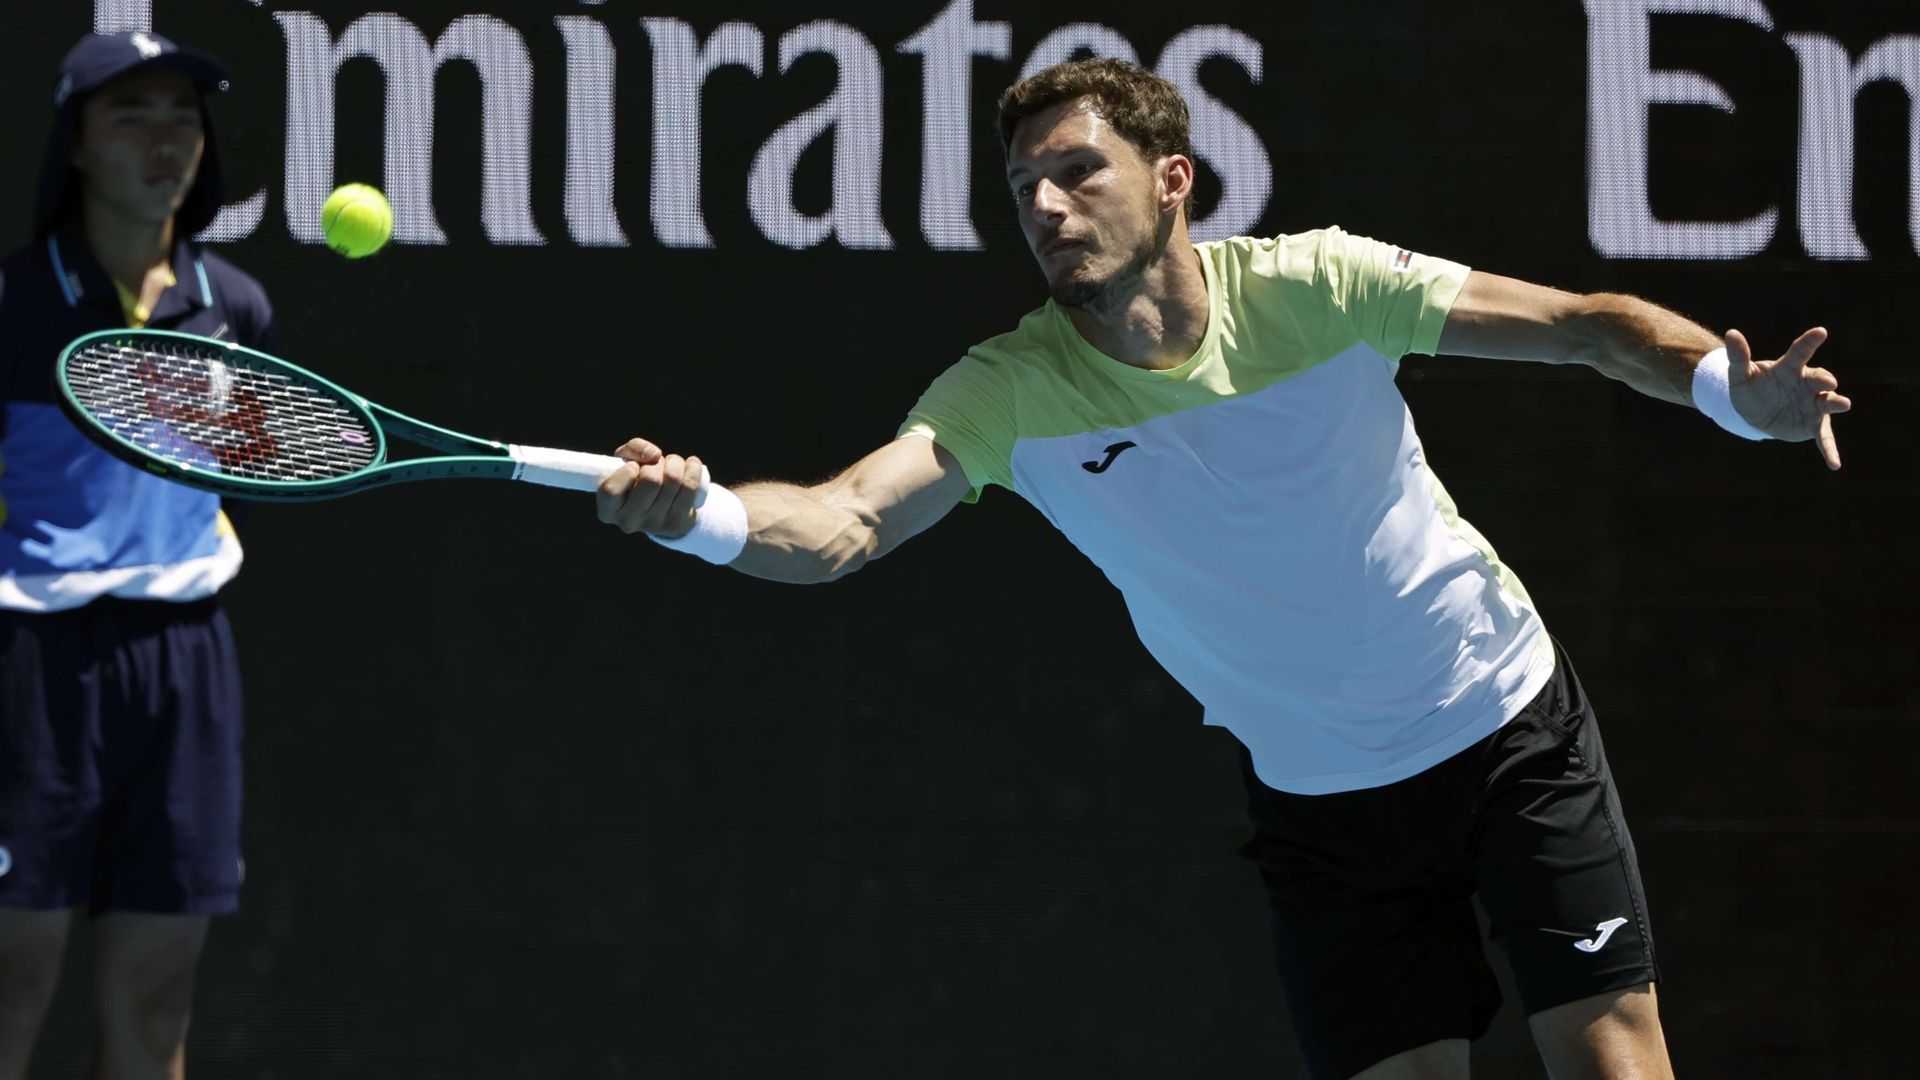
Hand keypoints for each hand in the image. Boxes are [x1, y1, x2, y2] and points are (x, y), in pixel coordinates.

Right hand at [594, 438, 705, 537]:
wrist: (662, 508)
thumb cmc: (637, 479)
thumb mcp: (625, 461)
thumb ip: (632, 449)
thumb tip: (654, 454)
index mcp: (608, 510)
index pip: (611, 490)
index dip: (626, 472)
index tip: (633, 466)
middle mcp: (628, 522)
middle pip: (651, 480)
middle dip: (657, 463)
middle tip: (656, 463)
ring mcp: (654, 524)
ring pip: (673, 480)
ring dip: (675, 462)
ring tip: (672, 464)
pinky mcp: (677, 523)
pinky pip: (690, 486)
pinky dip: (693, 468)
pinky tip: (691, 465)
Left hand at [1725, 327, 1851, 469]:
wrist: (1754, 413)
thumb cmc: (1751, 388)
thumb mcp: (1740, 375)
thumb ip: (1738, 356)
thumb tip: (1731, 333)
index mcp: (1789, 368)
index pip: (1800, 352)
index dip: (1809, 342)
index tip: (1821, 332)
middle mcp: (1806, 384)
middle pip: (1818, 378)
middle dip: (1824, 379)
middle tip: (1828, 381)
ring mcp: (1812, 405)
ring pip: (1828, 402)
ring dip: (1836, 402)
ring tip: (1843, 404)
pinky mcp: (1813, 426)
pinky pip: (1824, 439)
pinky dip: (1830, 450)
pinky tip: (1834, 465)